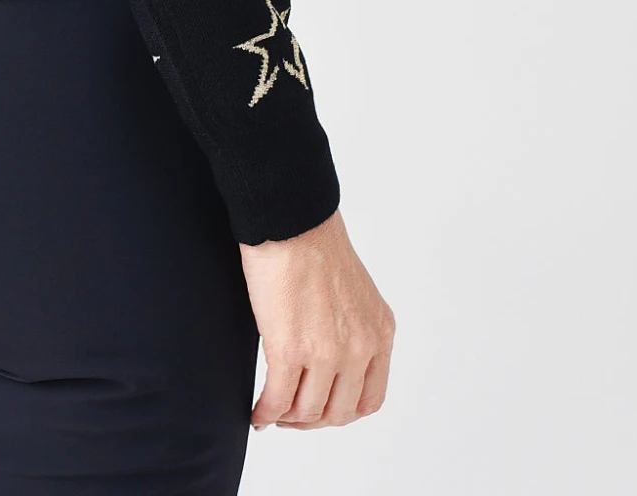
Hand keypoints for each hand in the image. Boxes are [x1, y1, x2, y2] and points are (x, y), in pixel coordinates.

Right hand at [239, 208, 393, 429]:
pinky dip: (266, 413)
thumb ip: (351, 326)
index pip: (369, 398)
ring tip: (272, 412)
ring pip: (308, 411)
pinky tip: (257, 413)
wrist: (289, 217)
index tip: (321, 408)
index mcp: (379, 332)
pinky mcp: (290, 349)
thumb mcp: (354, 290)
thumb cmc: (312, 239)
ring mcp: (327, 352)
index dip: (342, 411)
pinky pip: (279, 399)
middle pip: (339, 412)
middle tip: (292, 414)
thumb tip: (328, 353)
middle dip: (313, 420)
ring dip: (288, 418)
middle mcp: (360, 347)